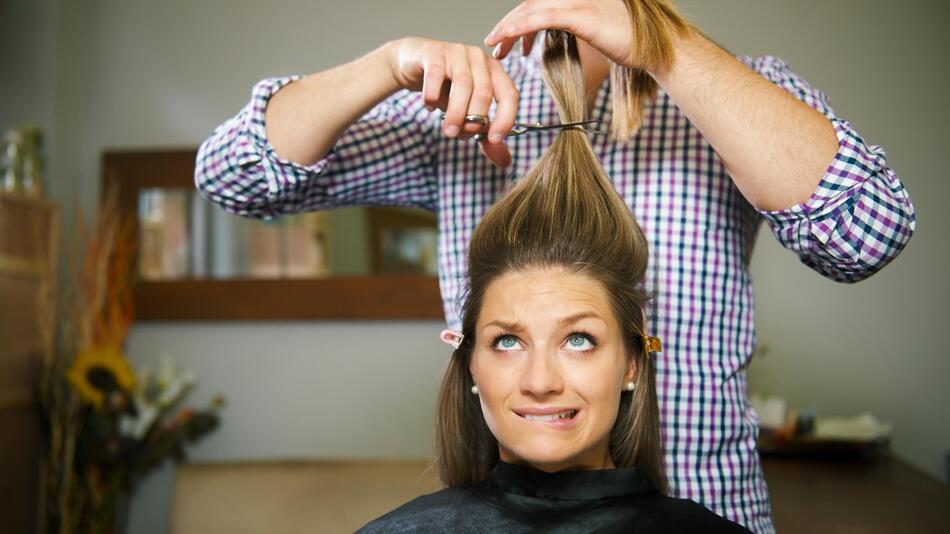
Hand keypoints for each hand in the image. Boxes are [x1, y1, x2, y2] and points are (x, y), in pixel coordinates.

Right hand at [387, 37, 519, 168]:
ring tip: (447, 130)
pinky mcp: (434, 52)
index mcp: (494, 72)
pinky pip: (436, 75)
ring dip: (455, 112)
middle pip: (484, 92)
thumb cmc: (446, 89)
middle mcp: (480, 59)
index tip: (494, 139)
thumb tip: (505, 162)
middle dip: (473, 119)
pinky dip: (433, 96)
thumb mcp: (466, 112)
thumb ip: (484, 134)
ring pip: (463, 84)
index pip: (510, 94)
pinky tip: (430, 107)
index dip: (505, 118)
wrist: (415, 65)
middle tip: (458, 136)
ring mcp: (457, 52)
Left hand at [483, 0, 635, 67]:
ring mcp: (579, 2)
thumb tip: (552, 40)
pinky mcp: (582, 15)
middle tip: (494, 46)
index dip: (518, 20)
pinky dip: (522, 27)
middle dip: (508, 25)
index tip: (504, 40)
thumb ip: (573, 29)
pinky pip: (544, 18)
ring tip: (495, 45)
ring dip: (509, 27)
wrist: (656, 50)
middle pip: (531, 4)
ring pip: (533, 9)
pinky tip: (508, 37)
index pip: (538, 4)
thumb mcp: (596, 32)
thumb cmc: (629, 45)